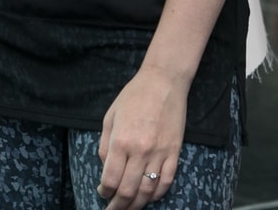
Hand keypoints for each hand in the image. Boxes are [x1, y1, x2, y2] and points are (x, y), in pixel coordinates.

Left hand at [95, 66, 186, 208]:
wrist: (164, 81)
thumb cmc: (133, 96)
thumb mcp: (110, 117)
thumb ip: (105, 145)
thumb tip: (105, 168)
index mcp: (121, 141)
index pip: (110, 179)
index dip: (105, 192)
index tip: (103, 193)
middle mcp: (140, 151)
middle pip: (128, 191)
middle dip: (118, 206)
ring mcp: (159, 153)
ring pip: (147, 191)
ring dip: (137, 205)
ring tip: (129, 209)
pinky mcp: (174, 152)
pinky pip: (167, 181)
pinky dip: (157, 194)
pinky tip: (149, 197)